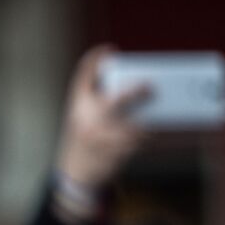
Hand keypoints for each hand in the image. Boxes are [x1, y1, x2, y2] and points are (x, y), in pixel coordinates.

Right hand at [55, 45, 151, 191]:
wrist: (73, 174)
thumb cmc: (82, 140)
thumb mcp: (81, 119)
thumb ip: (98, 104)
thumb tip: (136, 91)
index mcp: (76, 107)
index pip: (82, 77)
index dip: (94, 59)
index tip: (107, 49)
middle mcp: (86, 120)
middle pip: (118, 100)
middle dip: (137, 92)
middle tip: (151, 86)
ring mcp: (99, 137)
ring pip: (134, 124)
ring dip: (144, 124)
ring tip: (149, 123)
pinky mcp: (112, 152)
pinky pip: (137, 140)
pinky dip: (143, 138)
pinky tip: (144, 138)